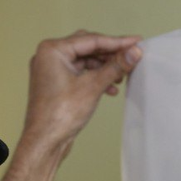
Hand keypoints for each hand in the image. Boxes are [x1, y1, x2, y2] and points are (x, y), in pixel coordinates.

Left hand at [20, 30, 142, 156]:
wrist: (45, 141)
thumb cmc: (59, 115)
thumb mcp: (93, 86)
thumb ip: (115, 66)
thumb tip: (134, 53)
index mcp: (53, 50)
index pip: (91, 40)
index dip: (117, 42)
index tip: (136, 42)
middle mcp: (49, 56)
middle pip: (88, 48)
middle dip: (110, 54)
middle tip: (132, 56)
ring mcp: (51, 70)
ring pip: (85, 61)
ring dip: (104, 67)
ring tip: (122, 75)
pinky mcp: (56, 83)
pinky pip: (80, 73)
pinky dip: (95, 78)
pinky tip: (110, 88)